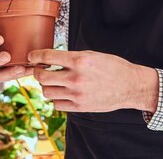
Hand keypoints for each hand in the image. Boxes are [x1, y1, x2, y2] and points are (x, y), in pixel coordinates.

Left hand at [28, 49, 158, 112]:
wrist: (131, 86)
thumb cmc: (112, 67)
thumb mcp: (92, 55)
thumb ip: (71, 57)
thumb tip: (50, 59)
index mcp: (79, 60)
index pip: (47, 56)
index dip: (35, 56)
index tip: (32, 56)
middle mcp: (76, 78)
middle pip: (42, 77)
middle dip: (38, 72)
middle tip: (41, 69)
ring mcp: (77, 94)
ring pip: (47, 92)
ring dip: (47, 86)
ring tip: (53, 81)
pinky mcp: (80, 107)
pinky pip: (57, 104)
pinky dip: (57, 98)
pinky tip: (63, 92)